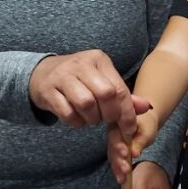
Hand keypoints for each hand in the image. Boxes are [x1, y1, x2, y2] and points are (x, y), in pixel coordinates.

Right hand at [28, 50, 149, 137]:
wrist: (41, 74)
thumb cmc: (79, 80)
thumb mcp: (102, 81)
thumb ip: (123, 95)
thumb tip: (146, 107)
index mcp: (98, 60)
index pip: (119, 88)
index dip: (127, 112)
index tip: (128, 128)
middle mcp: (81, 64)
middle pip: (105, 94)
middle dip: (109, 114)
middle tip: (105, 119)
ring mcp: (62, 76)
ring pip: (86, 103)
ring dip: (91, 119)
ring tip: (90, 118)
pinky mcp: (48, 90)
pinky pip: (67, 113)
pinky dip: (75, 122)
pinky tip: (77, 118)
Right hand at [107, 111, 158, 183]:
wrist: (144, 122)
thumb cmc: (146, 125)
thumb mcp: (146, 132)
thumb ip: (139, 141)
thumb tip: (134, 153)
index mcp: (118, 123)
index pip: (116, 135)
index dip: (119, 145)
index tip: (125, 154)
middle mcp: (112, 134)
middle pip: (112, 148)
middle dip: (118, 160)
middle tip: (125, 170)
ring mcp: (112, 143)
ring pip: (112, 156)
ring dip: (117, 168)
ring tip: (122, 178)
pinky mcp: (115, 152)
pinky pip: (115, 161)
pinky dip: (118, 170)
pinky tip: (121, 179)